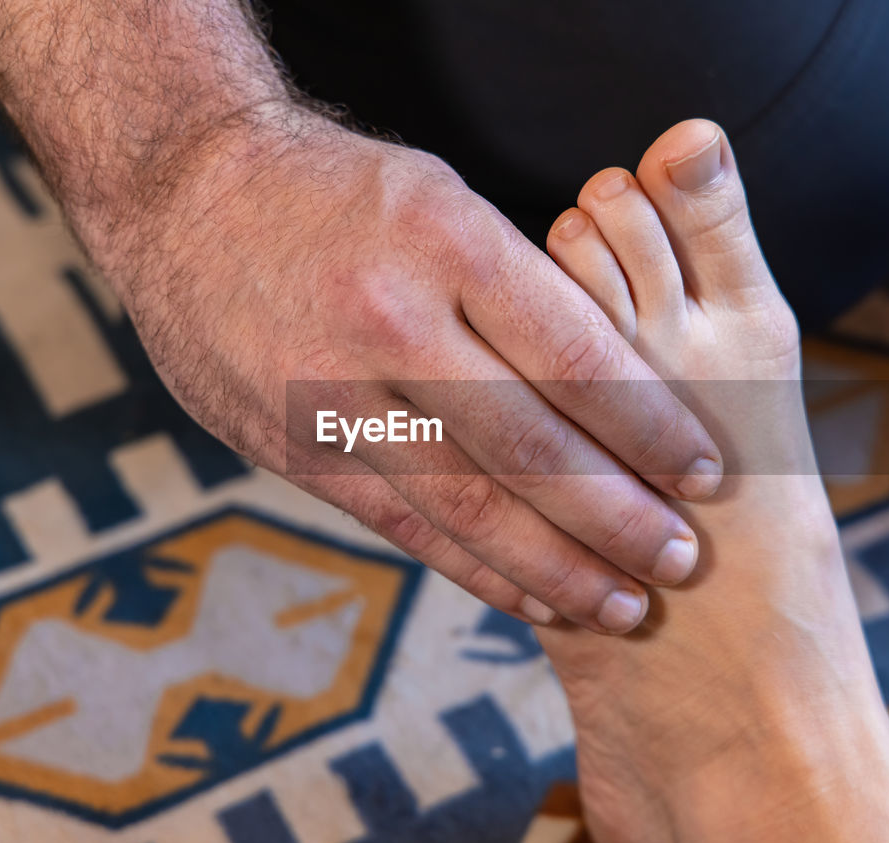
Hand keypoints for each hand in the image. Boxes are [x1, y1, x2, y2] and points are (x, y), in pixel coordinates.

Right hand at [68, 112, 722, 632]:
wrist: (185, 192)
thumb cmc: (337, 191)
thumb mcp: (439, 197)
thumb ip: (515, 289)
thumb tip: (609, 385)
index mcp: (443, 242)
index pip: (576, 356)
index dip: (651, 427)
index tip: (704, 473)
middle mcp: (387, 322)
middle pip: (528, 447)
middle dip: (618, 517)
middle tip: (681, 561)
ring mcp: (330, 394)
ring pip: (465, 504)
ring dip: (556, 566)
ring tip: (624, 604)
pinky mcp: (292, 445)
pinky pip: (400, 523)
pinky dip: (474, 568)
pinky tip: (531, 596)